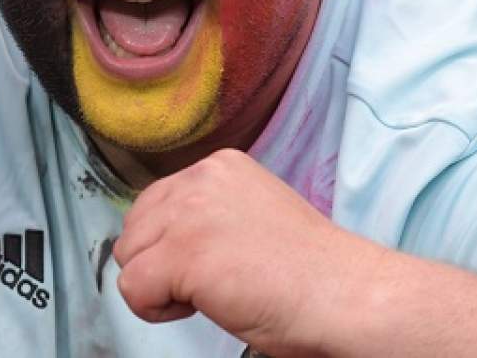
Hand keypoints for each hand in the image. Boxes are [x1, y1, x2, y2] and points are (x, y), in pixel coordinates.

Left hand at [113, 149, 383, 355]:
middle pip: (136, 228)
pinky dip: (156, 310)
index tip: (214, 262)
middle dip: (161, 262)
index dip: (174, 243)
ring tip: (213, 292)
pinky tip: (202, 306)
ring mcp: (189, 214)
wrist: (346, 296)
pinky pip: (132, 289)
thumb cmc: (311, 272)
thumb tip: (164, 235)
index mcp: (219, 166)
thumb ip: (208, 211)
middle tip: (214, 281)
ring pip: (130, 257)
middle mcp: (199, 179)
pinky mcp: (182, 254)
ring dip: (160, 285)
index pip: (155, 203)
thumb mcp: (251, 214)